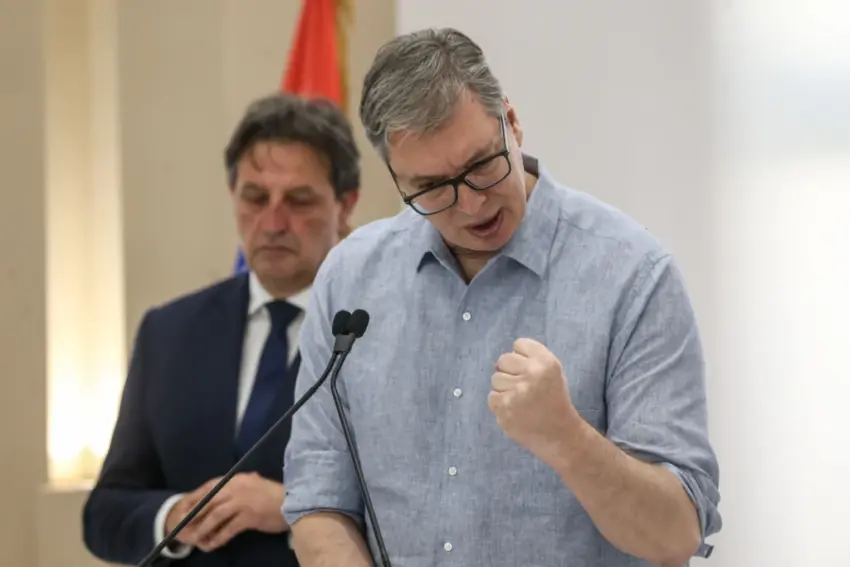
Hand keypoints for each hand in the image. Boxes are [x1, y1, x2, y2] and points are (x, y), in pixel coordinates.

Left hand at [166, 472, 286, 552]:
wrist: (293, 503)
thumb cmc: (273, 495)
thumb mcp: (254, 484)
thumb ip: (239, 487)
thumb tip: (223, 493)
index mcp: (237, 479)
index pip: (210, 487)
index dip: (195, 498)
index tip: (183, 508)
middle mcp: (237, 488)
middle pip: (208, 501)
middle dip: (193, 515)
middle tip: (182, 526)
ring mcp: (243, 502)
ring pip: (215, 516)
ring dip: (203, 529)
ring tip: (194, 539)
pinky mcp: (249, 517)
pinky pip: (228, 530)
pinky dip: (218, 538)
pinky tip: (212, 544)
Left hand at [489, 338, 581, 461]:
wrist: (560, 435)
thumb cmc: (555, 401)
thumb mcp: (554, 372)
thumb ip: (532, 359)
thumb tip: (501, 361)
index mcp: (546, 363)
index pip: (520, 344)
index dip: (522, 357)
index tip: (529, 370)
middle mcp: (532, 374)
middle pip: (503, 360)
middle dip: (510, 372)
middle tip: (523, 387)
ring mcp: (516, 392)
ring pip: (495, 379)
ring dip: (504, 388)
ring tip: (520, 400)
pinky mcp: (505, 409)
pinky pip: (492, 397)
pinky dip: (500, 404)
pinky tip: (515, 410)